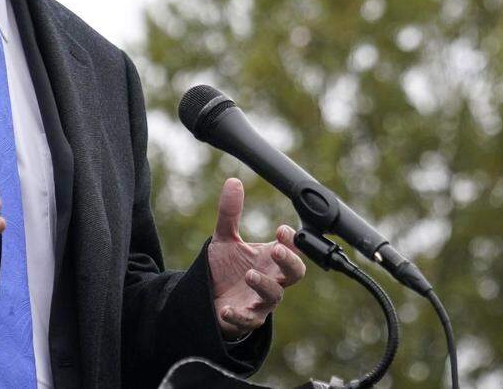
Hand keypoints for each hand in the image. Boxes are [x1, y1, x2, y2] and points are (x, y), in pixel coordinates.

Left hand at [207, 178, 306, 339]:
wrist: (208, 297)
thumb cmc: (224, 269)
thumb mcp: (225, 238)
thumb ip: (230, 213)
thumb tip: (233, 181)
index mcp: (269, 259)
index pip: (292, 248)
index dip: (292, 240)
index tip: (281, 229)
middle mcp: (271, 279)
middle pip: (295, 273)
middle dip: (289, 261)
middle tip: (276, 250)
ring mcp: (260, 301)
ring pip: (274, 297)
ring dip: (264, 285)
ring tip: (249, 274)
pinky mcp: (245, 318)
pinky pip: (249, 321)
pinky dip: (239, 316)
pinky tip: (228, 309)